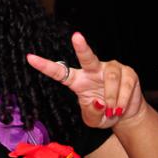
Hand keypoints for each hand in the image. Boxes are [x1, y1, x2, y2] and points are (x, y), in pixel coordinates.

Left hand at [26, 31, 144, 127]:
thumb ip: (90, 112)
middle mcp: (93, 71)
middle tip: (76, 36)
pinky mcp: (128, 72)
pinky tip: (121, 107)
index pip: (59, 72)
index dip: (45, 66)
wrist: (126, 115)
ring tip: (113, 111)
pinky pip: (125, 85)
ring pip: (110, 78)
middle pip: (87, 58)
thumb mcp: (93, 120)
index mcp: (78, 81)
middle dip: (82, 47)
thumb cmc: (104, 114)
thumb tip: (96, 101)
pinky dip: (122, 99)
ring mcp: (111, 69)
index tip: (30, 58)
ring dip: (112, 97)